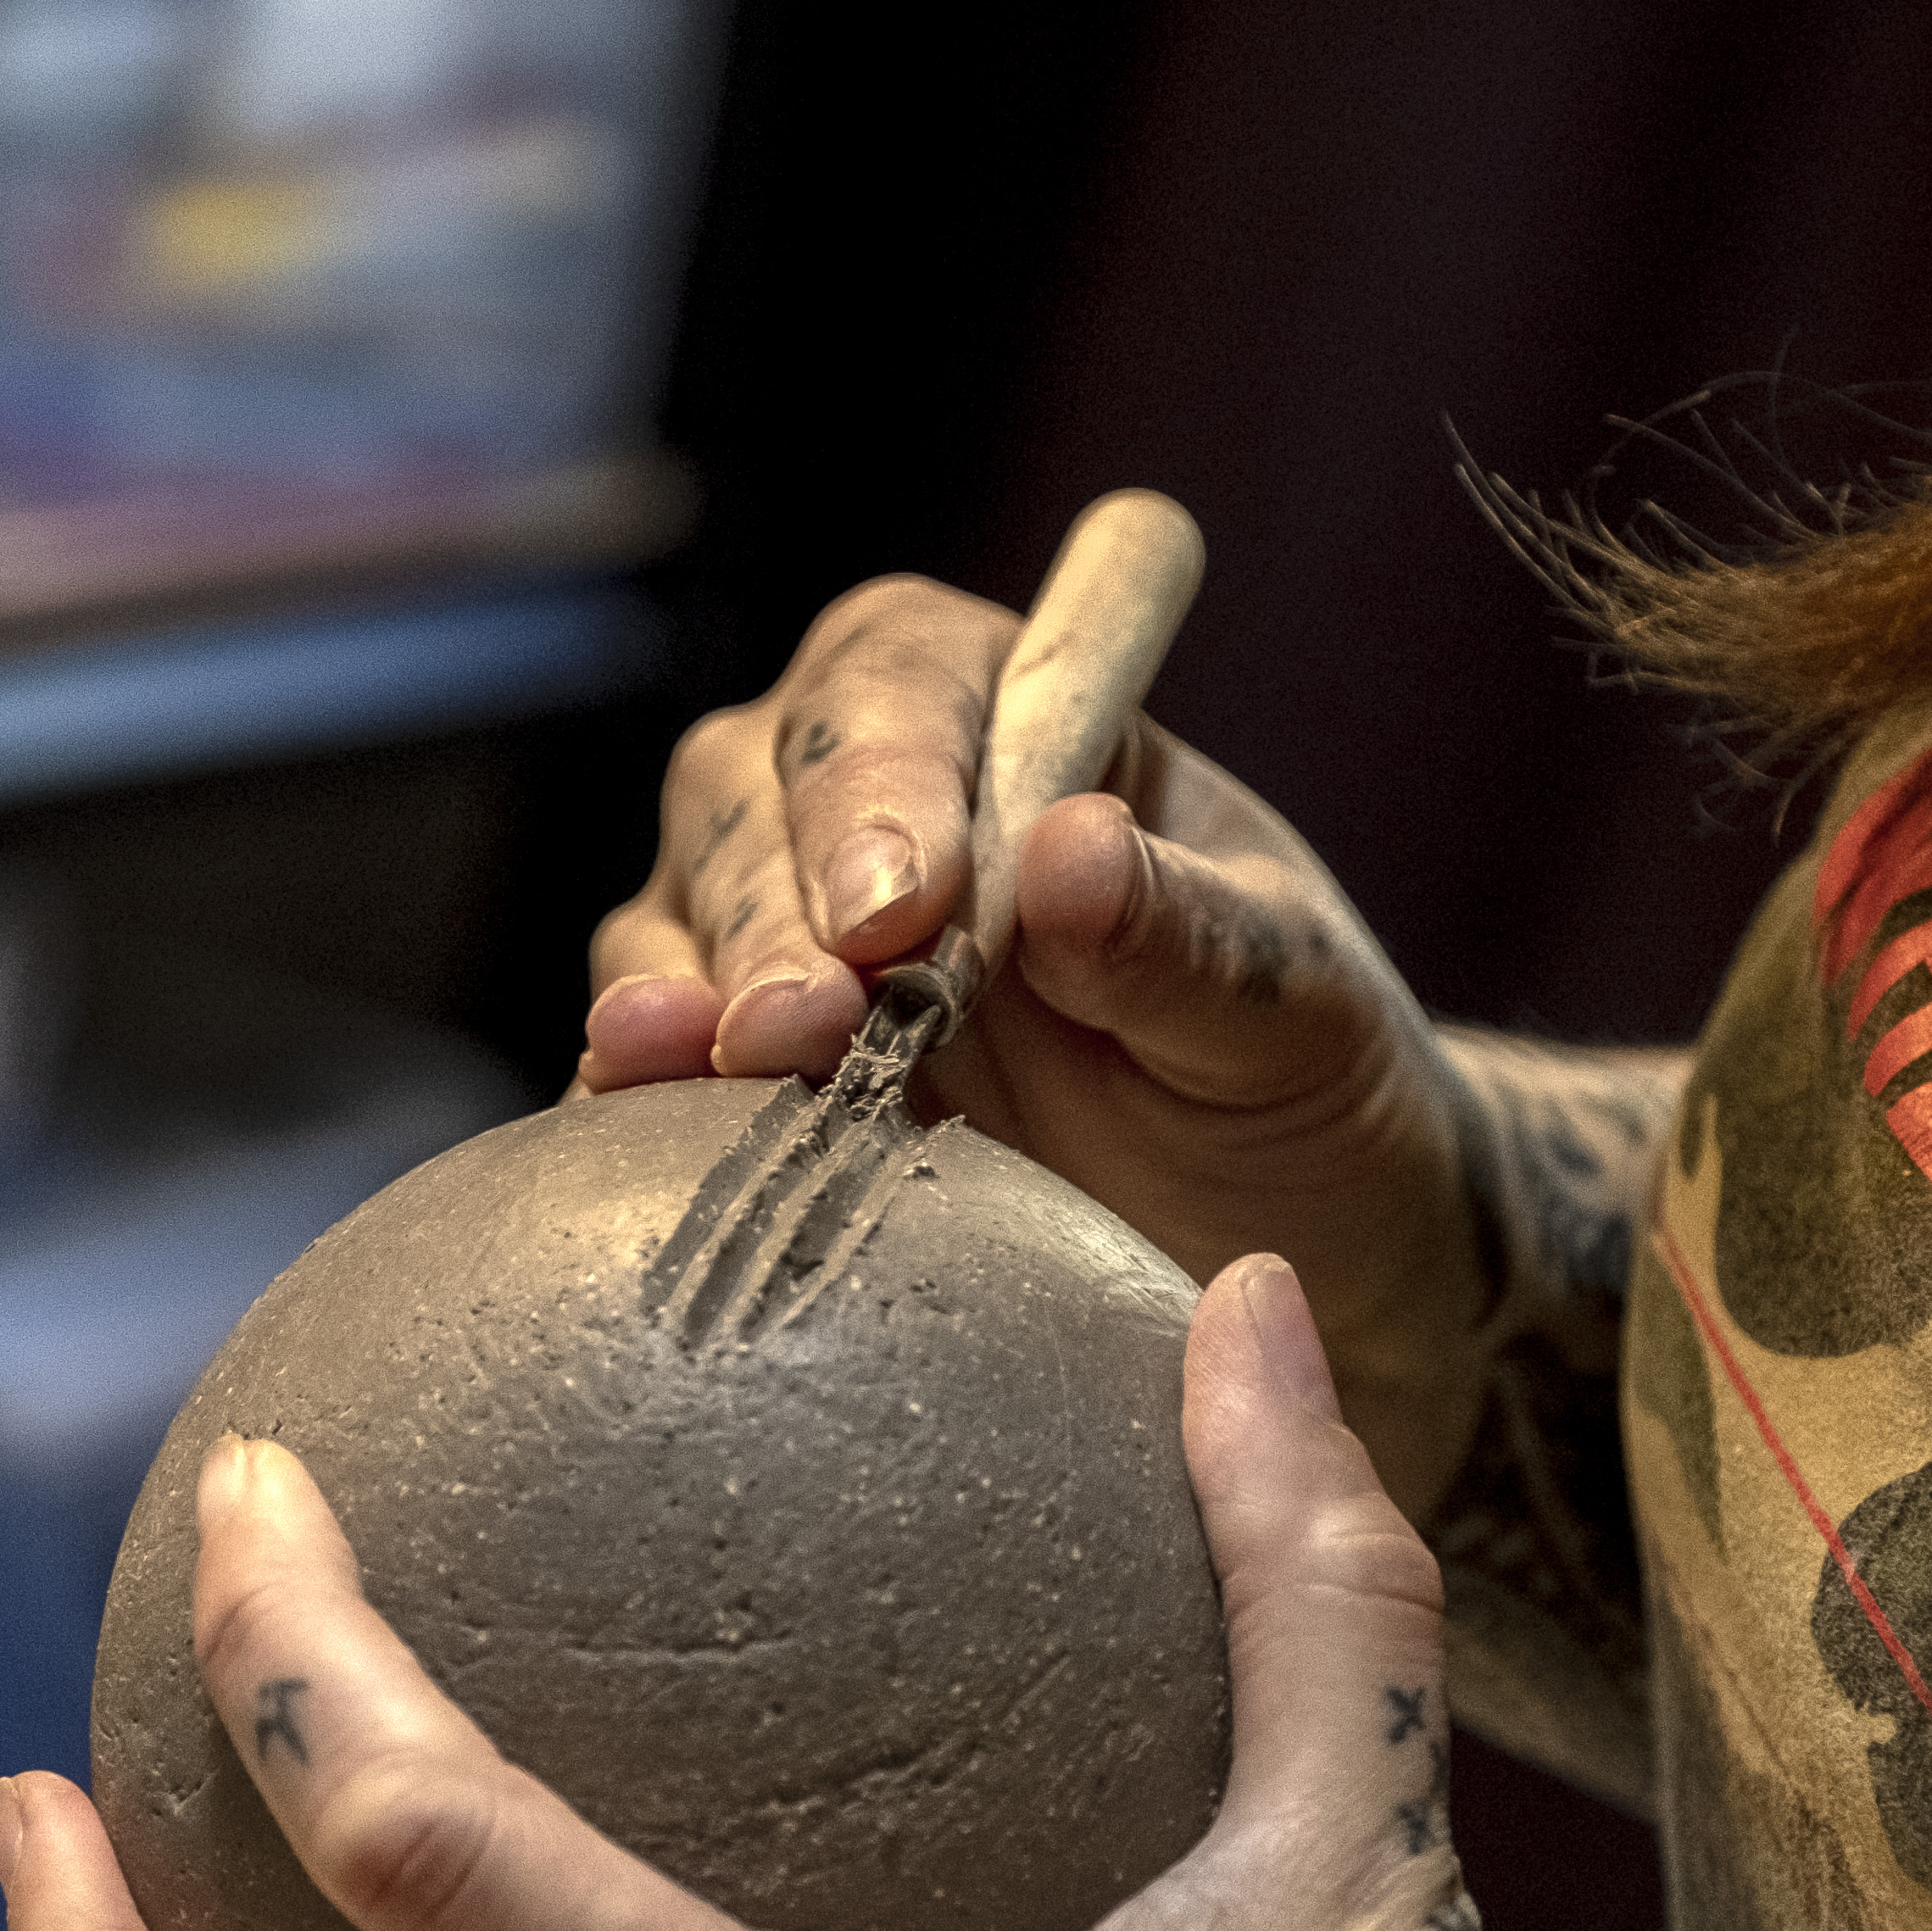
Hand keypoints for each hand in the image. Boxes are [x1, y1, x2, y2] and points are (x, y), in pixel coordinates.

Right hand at [577, 576, 1491, 1502]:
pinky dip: (636, 1090)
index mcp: (1016, 715)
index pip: (900, 682)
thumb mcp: (1290, 1006)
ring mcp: (784, 936)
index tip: (903, 902)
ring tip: (735, 1063)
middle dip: (774, 904)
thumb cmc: (1295, 1080)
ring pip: (673, 915)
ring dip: (694, 991)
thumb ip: (1185, 930)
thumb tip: (1070, 851)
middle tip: (810, 1019)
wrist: (1282, 1248)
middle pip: (752, 792)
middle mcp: (872, 804)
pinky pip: (647, 1063)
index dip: (878, 778)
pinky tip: (639, 1114)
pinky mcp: (741, 1077)